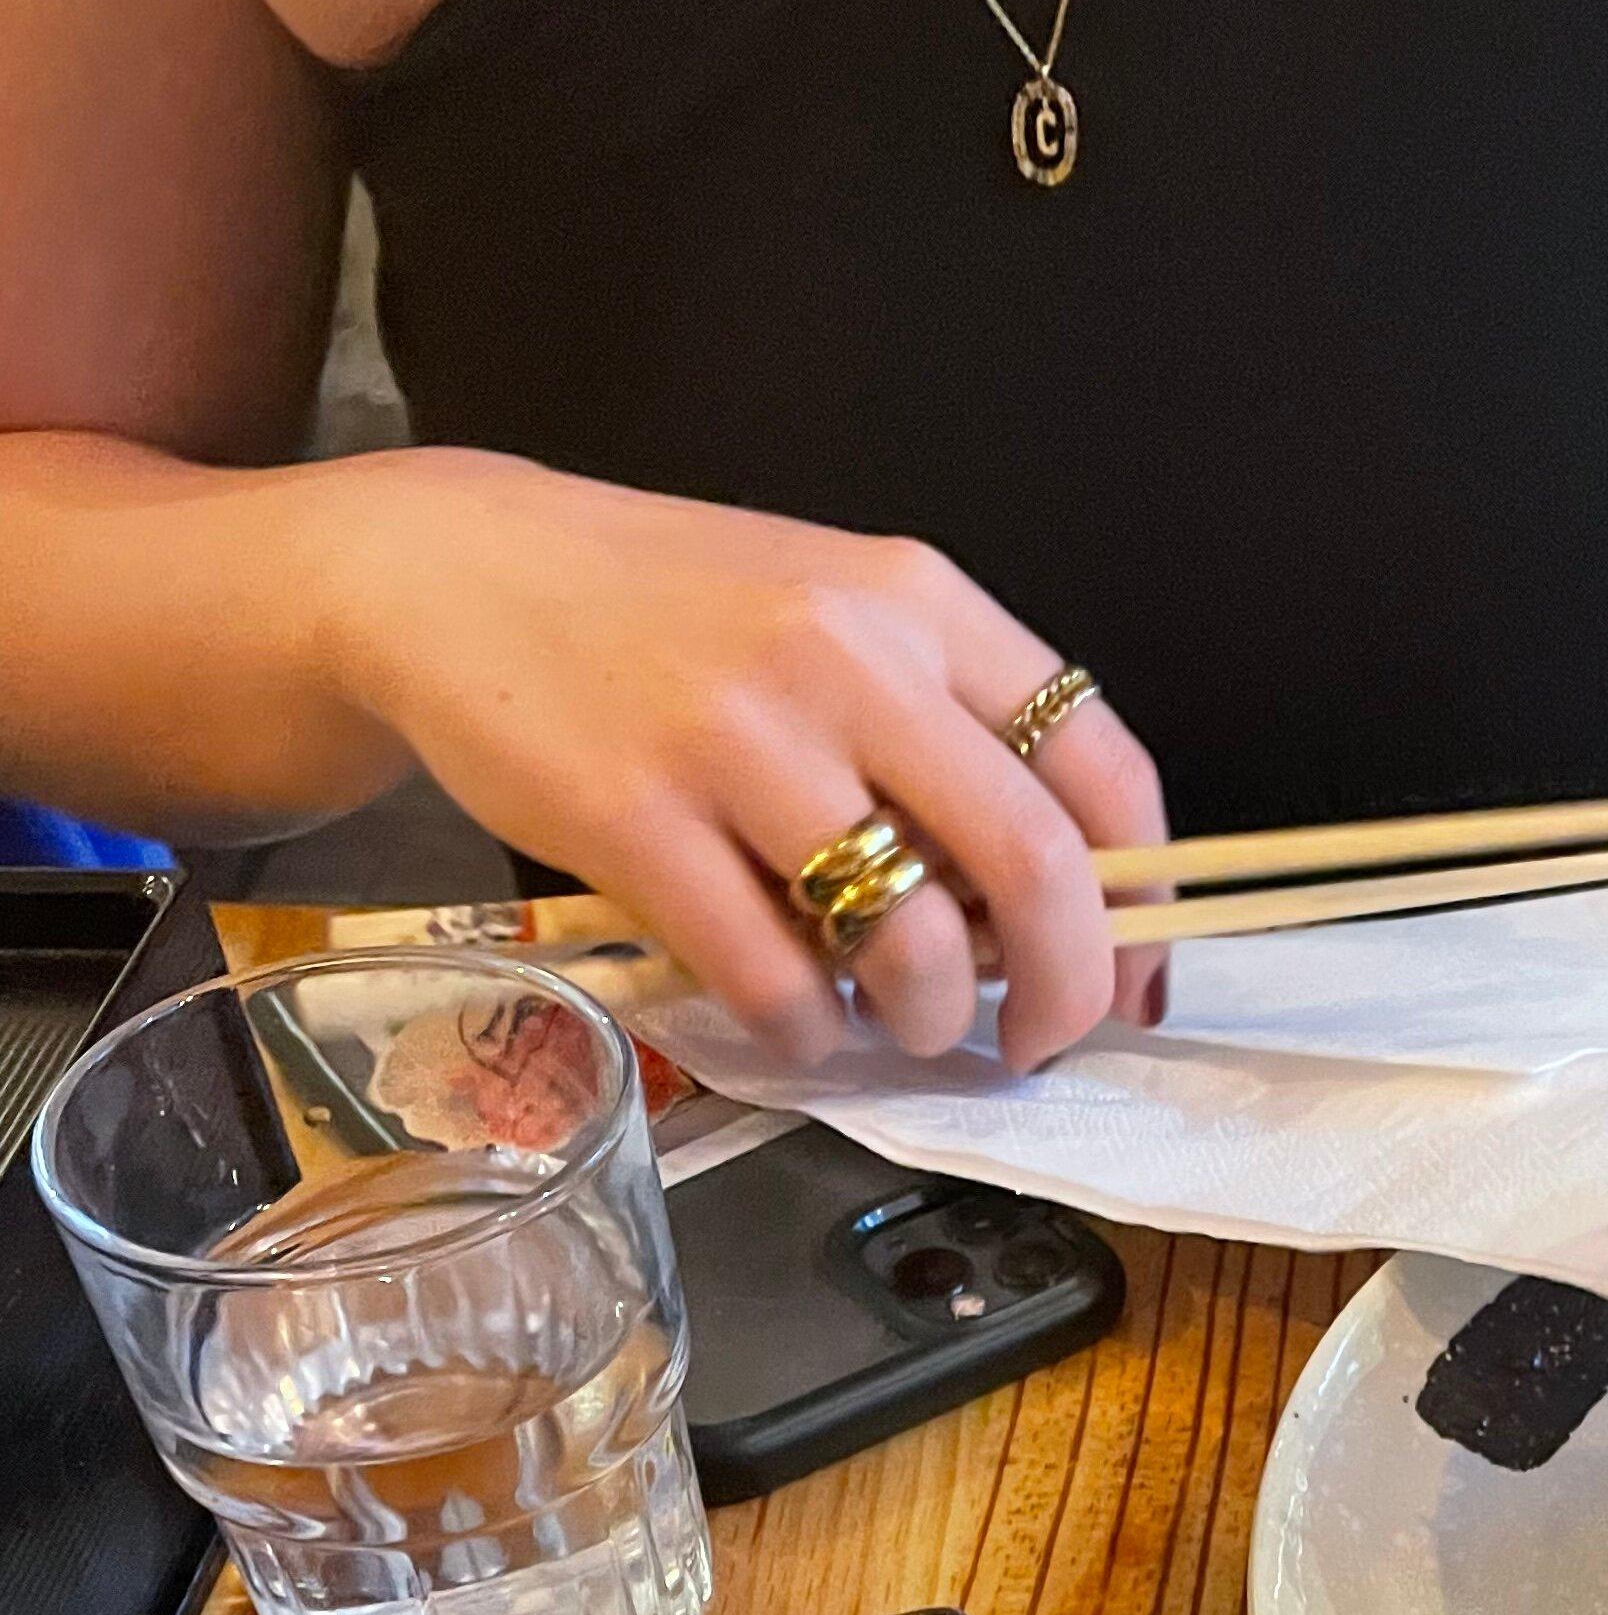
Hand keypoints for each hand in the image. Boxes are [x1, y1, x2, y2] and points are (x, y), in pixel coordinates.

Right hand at [307, 446, 1166, 1066]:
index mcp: (921, 601)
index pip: (1100, 763)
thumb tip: (1047, 901)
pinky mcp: (636, 820)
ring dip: (925, 1017)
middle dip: (1064, 993)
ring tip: (897, 1021)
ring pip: (910, 938)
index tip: (1132, 983)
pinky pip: (772, 979)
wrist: (458, 572)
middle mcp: (848, 657)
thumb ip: (942, 726)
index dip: (1142, 903)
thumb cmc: (667, 612)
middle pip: (1034, 867)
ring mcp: (740, 739)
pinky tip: (794, 1017)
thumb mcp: (832, 612)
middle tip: (1036, 1041)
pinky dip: (806, 1031)